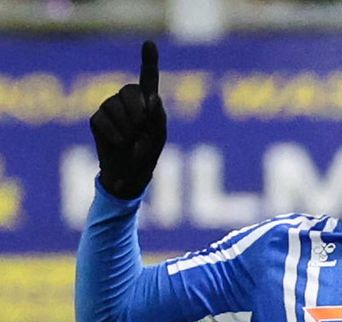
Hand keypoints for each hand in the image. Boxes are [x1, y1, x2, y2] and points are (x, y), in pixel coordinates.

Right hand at [89, 41, 166, 199]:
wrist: (128, 174)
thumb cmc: (147, 154)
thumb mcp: (158, 137)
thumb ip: (158, 117)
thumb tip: (153, 98)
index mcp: (148, 102)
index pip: (148, 77)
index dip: (148, 60)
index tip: (149, 43)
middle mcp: (128, 100)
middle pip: (130, 91)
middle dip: (137, 111)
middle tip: (140, 130)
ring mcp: (110, 107)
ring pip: (116, 106)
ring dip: (127, 127)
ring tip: (129, 139)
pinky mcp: (96, 119)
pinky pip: (103, 120)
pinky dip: (115, 135)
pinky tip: (118, 142)